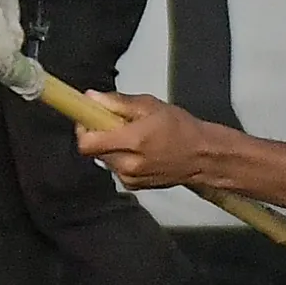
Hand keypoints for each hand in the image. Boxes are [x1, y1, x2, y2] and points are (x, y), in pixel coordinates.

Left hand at [73, 92, 209, 188]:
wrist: (203, 157)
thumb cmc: (180, 128)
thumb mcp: (150, 105)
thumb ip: (117, 103)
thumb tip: (90, 98)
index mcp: (132, 142)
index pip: (87, 143)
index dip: (82, 128)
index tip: (88, 117)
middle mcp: (128, 165)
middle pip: (93, 150)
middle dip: (98, 135)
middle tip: (113, 123)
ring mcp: (130, 178)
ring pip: (104, 159)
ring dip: (109, 146)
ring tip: (130, 136)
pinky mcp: (134, 186)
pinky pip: (115, 168)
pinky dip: (120, 157)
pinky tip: (138, 151)